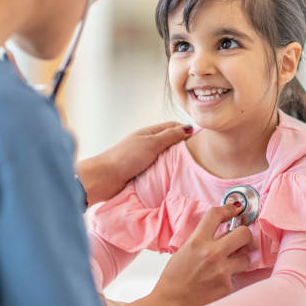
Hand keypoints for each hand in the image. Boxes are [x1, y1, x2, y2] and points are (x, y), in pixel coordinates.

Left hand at [76, 122, 192, 205]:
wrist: (104, 178)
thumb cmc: (125, 158)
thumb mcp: (151, 143)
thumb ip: (170, 136)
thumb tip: (189, 127)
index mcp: (149, 133)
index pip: (172, 127)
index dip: (186, 130)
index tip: (201, 138)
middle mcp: (147, 144)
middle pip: (169, 143)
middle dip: (183, 147)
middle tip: (200, 156)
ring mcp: (144, 159)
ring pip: (165, 158)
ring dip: (174, 162)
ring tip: (190, 169)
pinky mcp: (141, 173)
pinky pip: (159, 170)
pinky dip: (167, 173)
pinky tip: (175, 179)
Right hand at [128, 204, 251, 305]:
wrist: (171, 302)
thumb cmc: (175, 276)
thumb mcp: (185, 249)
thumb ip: (203, 238)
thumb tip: (222, 230)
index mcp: (197, 241)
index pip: (216, 215)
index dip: (228, 209)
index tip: (234, 209)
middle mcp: (211, 253)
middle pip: (243, 233)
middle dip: (244, 234)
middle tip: (240, 238)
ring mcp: (222, 271)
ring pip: (246, 258)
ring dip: (240, 259)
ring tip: (229, 264)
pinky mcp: (227, 287)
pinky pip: (238, 277)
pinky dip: (231, 277)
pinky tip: (219, 280)